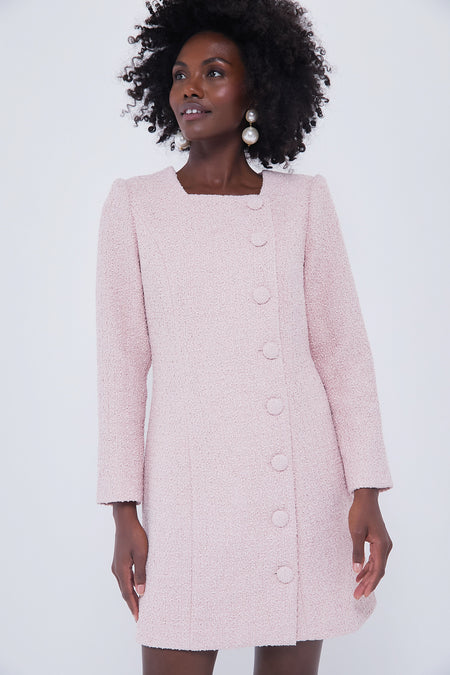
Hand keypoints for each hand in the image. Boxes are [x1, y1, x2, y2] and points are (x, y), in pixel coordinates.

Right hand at [111, 502, 148, 621]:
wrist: (125, 521)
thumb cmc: (135, 535)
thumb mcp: (142, 554)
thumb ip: (141, 573)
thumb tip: (141, 591)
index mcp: (121, 570)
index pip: (128, 593)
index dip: (133, 606)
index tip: (138, 618)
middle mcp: (116, 569)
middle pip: (124, 591)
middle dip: (132, 604)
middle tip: (139, 616)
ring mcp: (117, 565)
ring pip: (124, 585)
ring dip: (130, 595)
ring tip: (138, 605)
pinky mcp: (119, 560)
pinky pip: (124, 577)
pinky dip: (129, 585)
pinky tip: (136, 587)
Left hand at [348, 488, 392, 599]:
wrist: (366, 498)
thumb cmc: (360, 513)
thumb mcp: (355, 533)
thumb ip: (357, 552)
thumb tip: (356, 570)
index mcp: (382, 545)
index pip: (378, 570)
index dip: (370, 583)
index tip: (362, 593)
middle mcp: (386, 546)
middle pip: (378, 570)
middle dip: (368, 583)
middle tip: (357, 595)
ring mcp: (383, 544)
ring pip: (377, 565)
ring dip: (367, 576)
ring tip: (357, 587)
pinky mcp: (379, 541)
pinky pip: (375, 558)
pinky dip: (368, 567)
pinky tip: (359, 574)